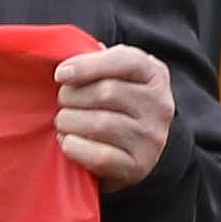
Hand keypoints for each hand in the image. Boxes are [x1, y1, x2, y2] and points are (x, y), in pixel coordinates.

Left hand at [55, 42, 173, 190]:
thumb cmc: (116, 106)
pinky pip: (99, 155)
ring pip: (100, 123)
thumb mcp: (116, 77)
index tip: (60, 74)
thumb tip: (69, 55)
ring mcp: (152, 138)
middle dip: (73, 96)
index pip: (125, 60)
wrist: (134, 154)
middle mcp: (160, 105)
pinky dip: (74, 147)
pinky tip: (68, 141)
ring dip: (70, 122)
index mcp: (155, 75)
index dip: (87, 66)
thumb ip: (98, 62)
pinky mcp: (138, 166)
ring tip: (63, 122)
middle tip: (62, 102)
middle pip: (107, 92)